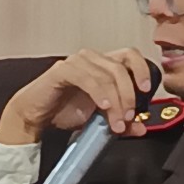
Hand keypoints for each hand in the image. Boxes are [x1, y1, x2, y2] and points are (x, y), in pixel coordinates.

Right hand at [0, 48, 151, 144]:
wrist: (36, 116)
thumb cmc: (65, 111)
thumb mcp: (100, 119)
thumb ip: (121, 120)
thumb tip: (141, 127)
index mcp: (104, 65)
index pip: (130, 56)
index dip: (142, 70)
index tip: (147, 91)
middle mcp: (93, 59)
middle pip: (121, 68)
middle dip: (129, 95)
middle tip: (128, 118)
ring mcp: (77, 62)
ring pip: (107, 75)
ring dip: (116, 100)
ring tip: (116, 122)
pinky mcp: (62, 70)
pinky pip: (86, 77)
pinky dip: (99, 92)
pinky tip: (103, 106)